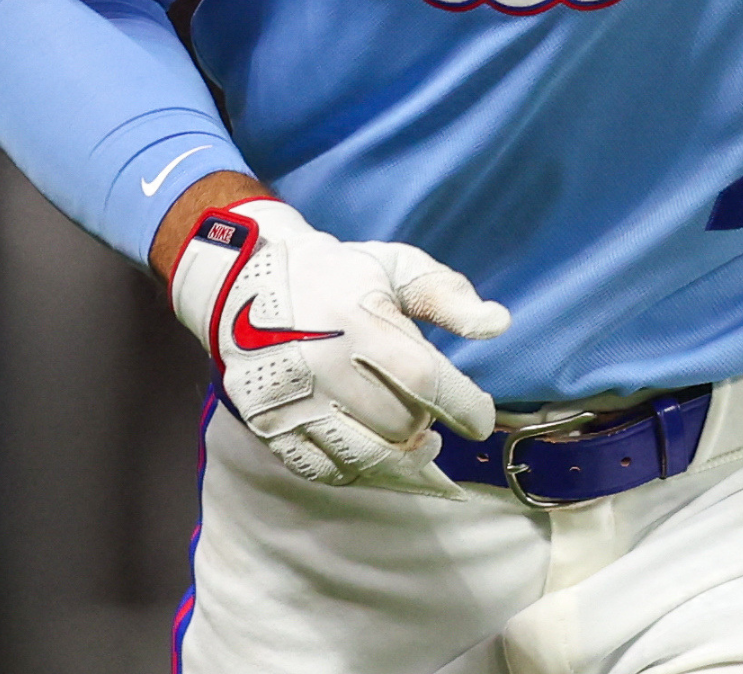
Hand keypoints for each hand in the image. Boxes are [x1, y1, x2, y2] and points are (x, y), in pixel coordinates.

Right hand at [169, 198, 510, 498]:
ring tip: (423, 449)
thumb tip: (498, 325)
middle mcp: (323, 367)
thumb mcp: (395, 268)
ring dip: (404, 464)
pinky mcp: (271, 427)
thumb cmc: (336, 275)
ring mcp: (293, 402)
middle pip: (400, 426)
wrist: (244, 283)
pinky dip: (362, 473)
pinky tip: (379, 458)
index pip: (426, 382)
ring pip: (365, 459)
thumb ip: (447, 295)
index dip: (465, 407)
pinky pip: (326, 471)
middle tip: (438, 418)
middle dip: (430, 429)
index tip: (481, 417)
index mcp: (358, 323)